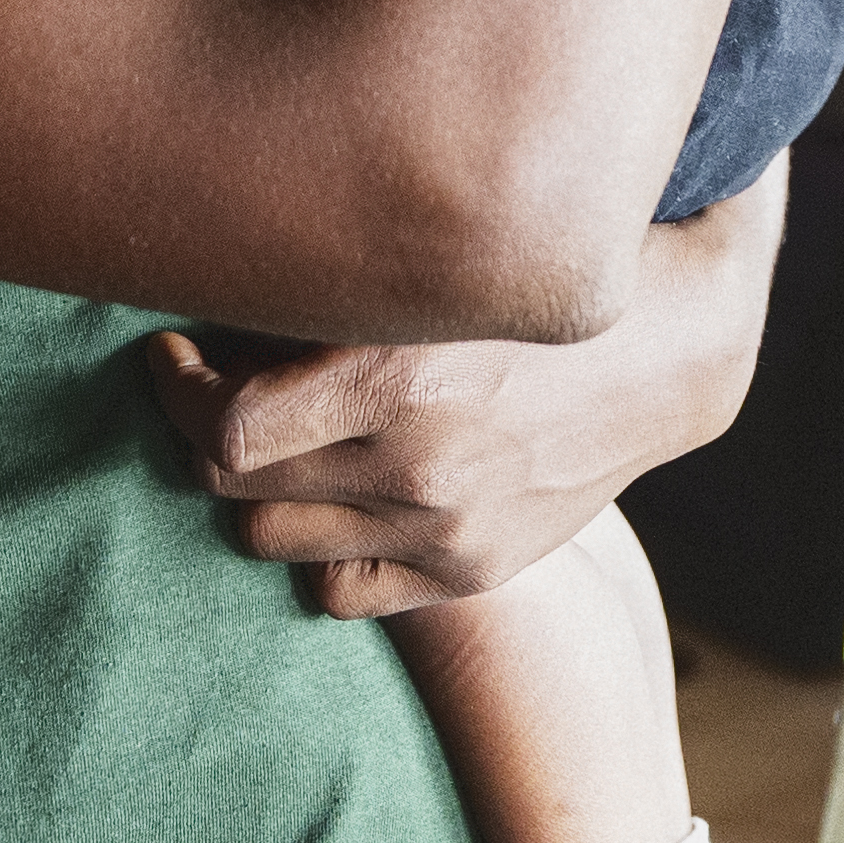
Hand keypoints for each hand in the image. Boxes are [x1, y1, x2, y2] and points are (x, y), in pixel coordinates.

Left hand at [142, 165, 783, 617]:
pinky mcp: (472, 567)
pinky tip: (326, 496)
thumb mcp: (442, 255)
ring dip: (252, 487)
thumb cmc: (540, 277)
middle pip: (234, 483)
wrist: (671, 353)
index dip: (176, 388)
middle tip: (206, 381)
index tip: (172, 347)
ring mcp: (446, 529)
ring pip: (269, 540)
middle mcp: (419, 467)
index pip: (226, 428)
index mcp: (403, 380)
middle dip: (201, 426)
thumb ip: (334, 270)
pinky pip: (338, 593)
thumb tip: (220, 249)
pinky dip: (314, 552)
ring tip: (266, 438)